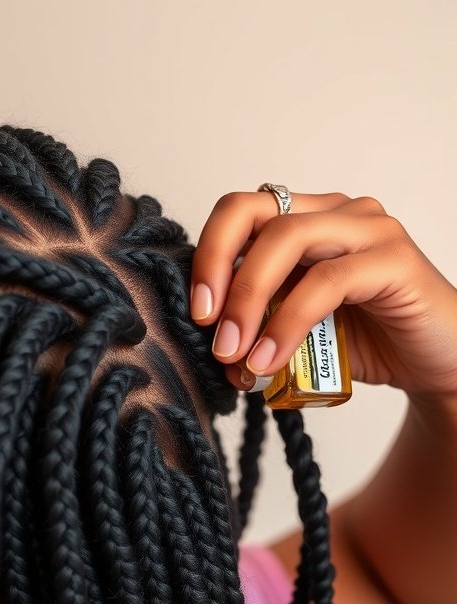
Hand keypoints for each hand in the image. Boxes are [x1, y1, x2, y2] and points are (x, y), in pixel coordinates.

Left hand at [190, 191, 456, 397]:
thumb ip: (259, 332)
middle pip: (256, 214)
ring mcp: (368, 230)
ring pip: (287, 240)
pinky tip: (269, 361)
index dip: (208, 254)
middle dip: (218, 271)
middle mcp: (336, 213)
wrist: (437, 367)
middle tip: (208, 330)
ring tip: (235, 355)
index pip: (241, 212)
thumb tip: (218, 353)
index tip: (196, 312)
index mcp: (307, 221)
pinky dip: (288, 324)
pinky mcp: (394, 260)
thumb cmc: (368, 346)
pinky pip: (326, 282)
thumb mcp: (297, 337)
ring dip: (250, 301)